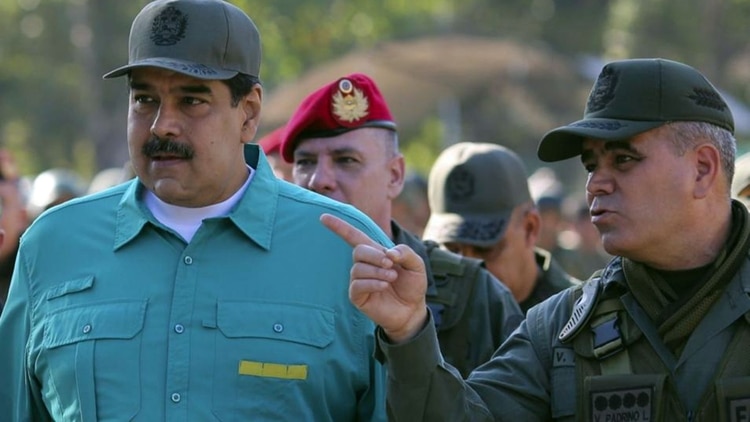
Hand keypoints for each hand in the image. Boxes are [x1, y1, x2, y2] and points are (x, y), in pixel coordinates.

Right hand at [321, 213, 427, 342]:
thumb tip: (388, 252)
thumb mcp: (416, 265)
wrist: (412, 310)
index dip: (339, 227)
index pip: (353, 236)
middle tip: (390, 264)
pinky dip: (372, 283)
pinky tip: (384, 287)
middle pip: (358, 251)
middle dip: (375, 255)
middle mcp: (364, 264)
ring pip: (358, 268)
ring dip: (377, 271)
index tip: (323, 217)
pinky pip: (357, 285)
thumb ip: (406, 253)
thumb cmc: (412, 285)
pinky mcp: (357, 296)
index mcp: (375, 253)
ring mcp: (359, 280)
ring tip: (391, 278)